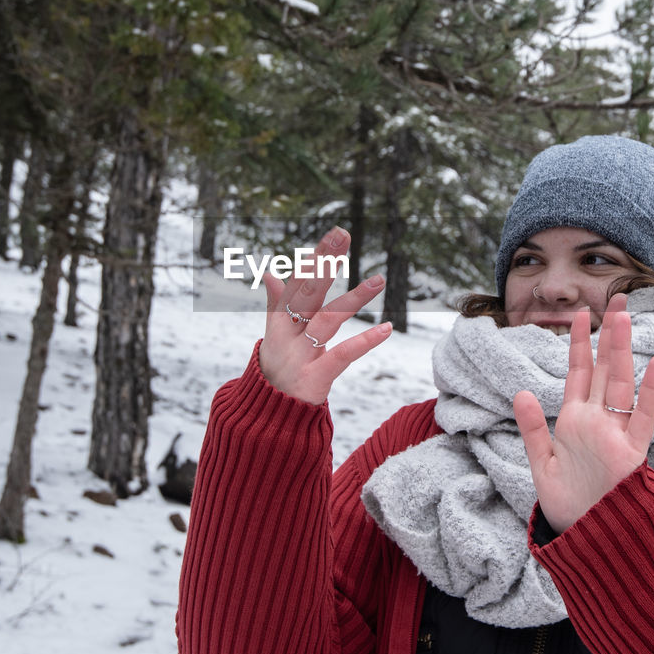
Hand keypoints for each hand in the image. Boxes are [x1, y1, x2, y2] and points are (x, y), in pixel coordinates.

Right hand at [258, 226, 392, 403]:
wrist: (267, 418)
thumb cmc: (276, 371)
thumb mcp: (274, 336)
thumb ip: (275, 304)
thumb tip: (270, 273)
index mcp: (279, 321)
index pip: (298, 282)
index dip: (317, 258)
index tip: (336, 235)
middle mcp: (287, 334)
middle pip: (307, 292)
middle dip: (325, 262)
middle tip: (344, 235)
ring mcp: (300, 356)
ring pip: (327, 319)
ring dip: (353, 298)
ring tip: (379, 279)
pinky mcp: (314, 378)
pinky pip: (342, 355)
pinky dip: (364, 341)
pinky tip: (386, 328)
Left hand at [512, 293, 653, 533]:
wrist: (590, 541)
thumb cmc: (568, 507)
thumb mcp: (542, 466)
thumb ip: (533, 429)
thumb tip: (520, 391)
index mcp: (575, 422)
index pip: (579, 374)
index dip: (580, 344)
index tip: (581, 314)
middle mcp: (598, 422)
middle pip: (605, 370)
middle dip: (609, 334)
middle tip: (617, 298)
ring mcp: (617, 435)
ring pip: (622, 384)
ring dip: (623, 351)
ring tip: (625, 316)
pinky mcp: (633, 454)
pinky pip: (642, 418)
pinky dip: (649, 392)